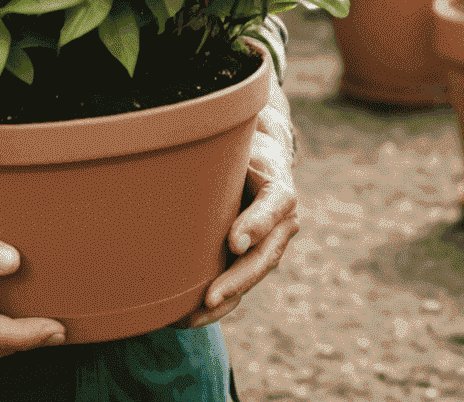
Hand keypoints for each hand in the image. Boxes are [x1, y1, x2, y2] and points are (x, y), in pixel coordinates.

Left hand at [184, 122, 298, 327]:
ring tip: (192, 317)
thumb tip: (181, 153)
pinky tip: (188, 316)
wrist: (263, 159)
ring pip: (250, 277)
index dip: (255, 225)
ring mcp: (271, 244)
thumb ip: (224, 156)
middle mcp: (282, 223)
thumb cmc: (243, 149)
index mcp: (281, 192)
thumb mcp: (239, 145)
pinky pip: (239, 281)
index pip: (272, 208)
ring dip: (224, 300)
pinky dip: (218, 302)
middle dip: (235, 280)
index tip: (234, 242)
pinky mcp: (254, 256)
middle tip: (209, 298)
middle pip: (263, 257)